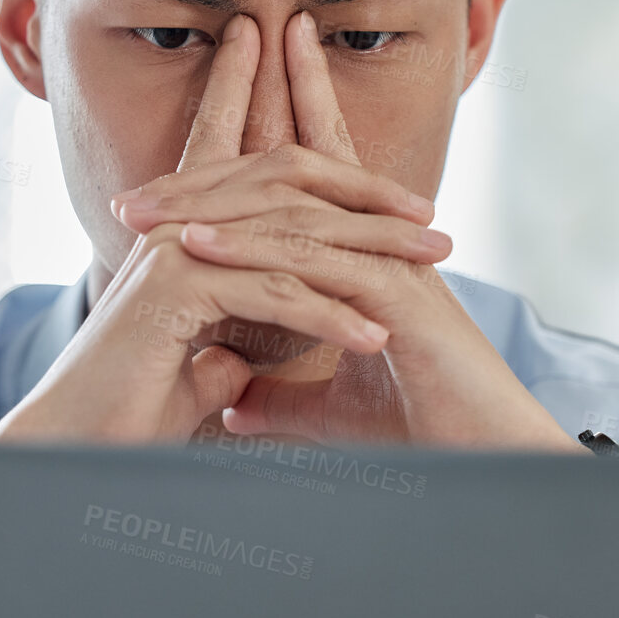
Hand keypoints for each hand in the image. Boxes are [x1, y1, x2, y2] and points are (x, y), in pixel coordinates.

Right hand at [0, 16, 413, 445]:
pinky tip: (376, 338)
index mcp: (184, 232)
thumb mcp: (193, 369)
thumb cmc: (125, 415)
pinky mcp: (175, 289)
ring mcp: (173, 248)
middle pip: (288, 181)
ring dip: (372, 249)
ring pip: (293, 231)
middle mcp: (177, 224)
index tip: (373, 150)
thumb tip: (243, 357)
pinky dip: (331, 316)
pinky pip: (275, 292)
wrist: (70, 449)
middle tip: (432, 216)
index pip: (248, 161)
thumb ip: (219, 347)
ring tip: (433, 264)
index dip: (313, 144)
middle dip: (367, 194)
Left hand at [114, 11, 584, 452]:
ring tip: (143, 215)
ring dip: (211, 206)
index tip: (169, 176)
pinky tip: (198, 245)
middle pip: (287, 179)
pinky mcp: (396, 292)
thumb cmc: (424, 428)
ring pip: (292, 208)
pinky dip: (251, 246)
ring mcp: (388, 260)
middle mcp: (376, 244)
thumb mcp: (332, 413)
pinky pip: (312, 257)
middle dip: (207, 177)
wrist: (488, 456)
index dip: (245, 162)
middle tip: (130, 194)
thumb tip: (234, 405)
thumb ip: (284, 400)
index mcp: (361, 258)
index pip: (303, 188)